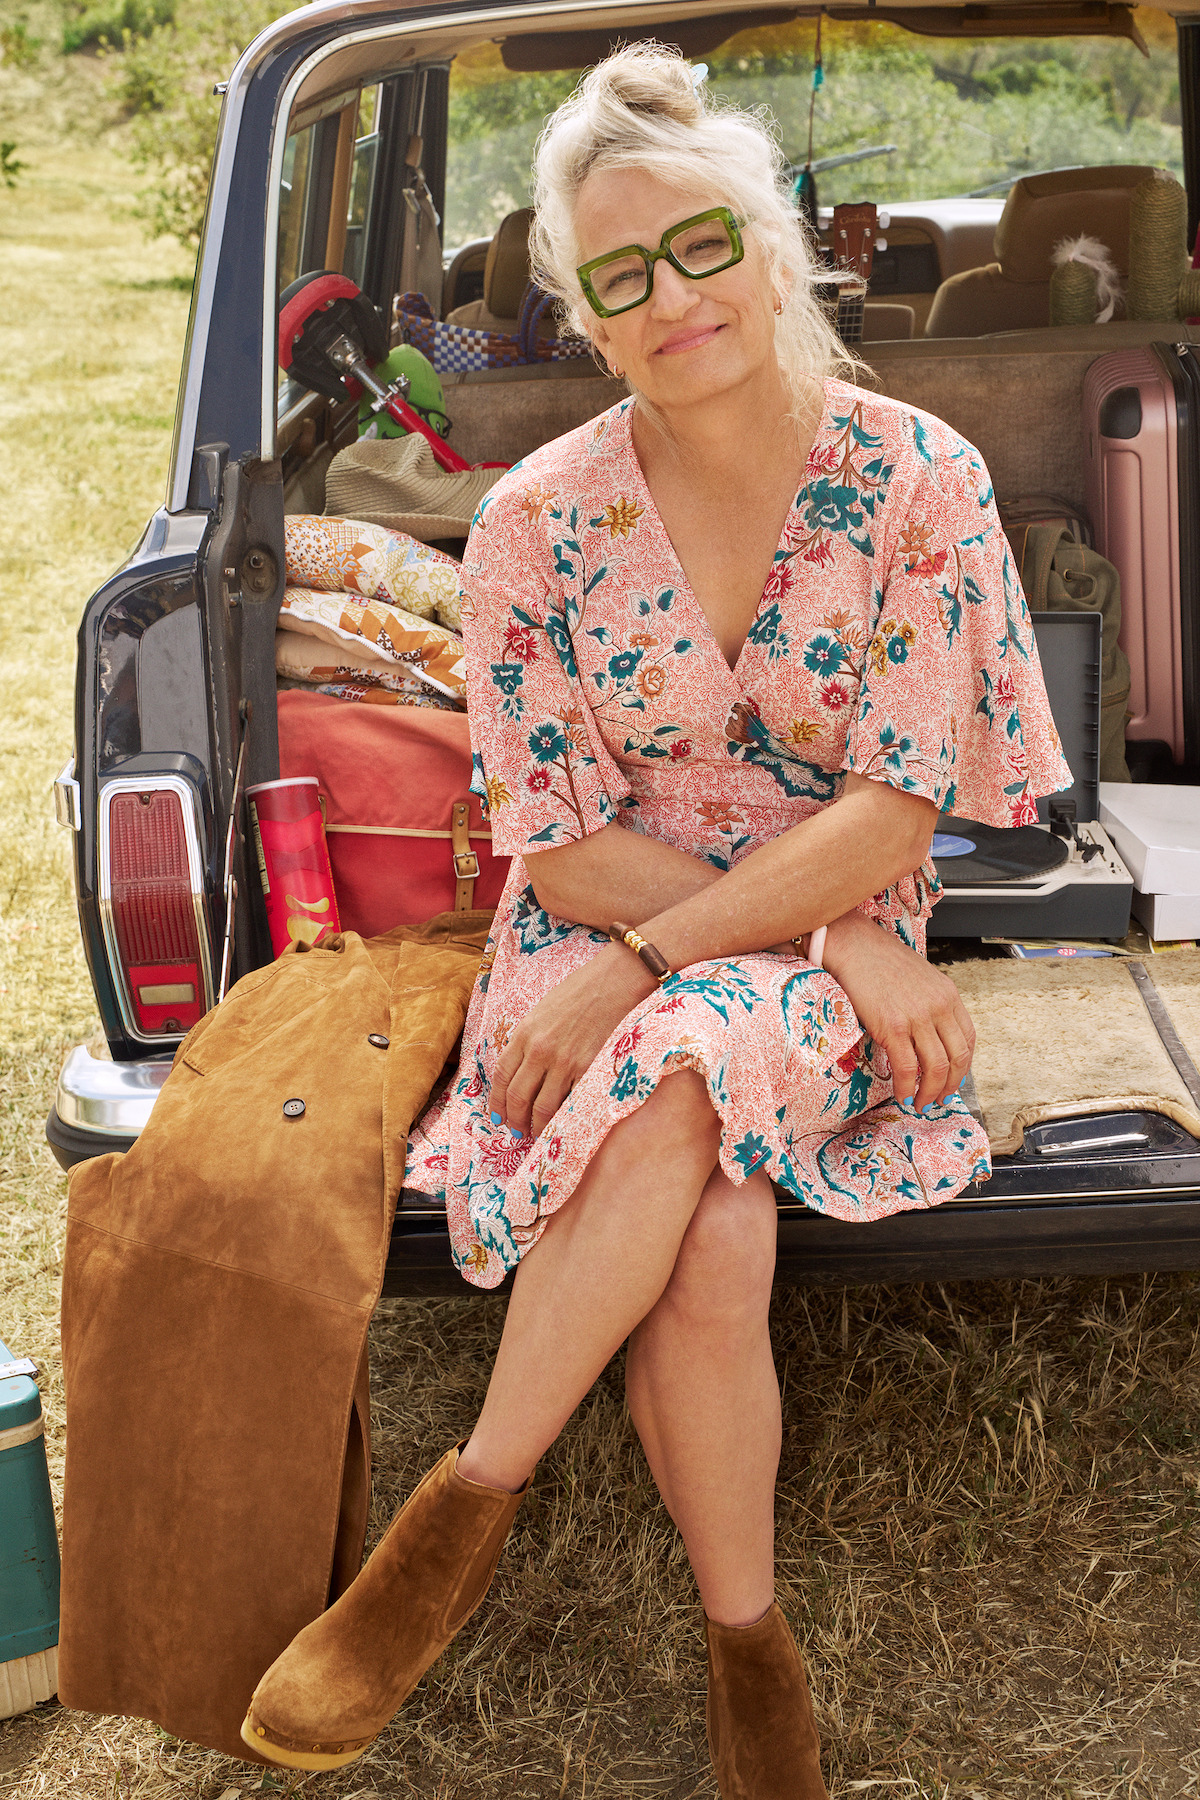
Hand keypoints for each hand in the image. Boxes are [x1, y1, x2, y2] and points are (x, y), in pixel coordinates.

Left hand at [490, 946, 654, 1139]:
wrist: (614, 981)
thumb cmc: (580, 993)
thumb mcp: (542, 1012)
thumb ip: (529, 1040)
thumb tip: (522, 1071)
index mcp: (524, 1033)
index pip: (501, 1077)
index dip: (497, 1102)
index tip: (498, 1117)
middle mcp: (540, 1050)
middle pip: (518, 1097)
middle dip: (514, 1120)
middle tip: (517, 1132)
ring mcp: (564, 1062)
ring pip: (542, 1107)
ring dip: (537, 1126)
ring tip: (537, 1133)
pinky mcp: (589, 1069)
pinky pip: (570, 1102)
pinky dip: (564, 1118)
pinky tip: (563, 1124)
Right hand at [820, 911, 974, 1110]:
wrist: (853, 945)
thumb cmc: (879, 959)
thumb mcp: (919, 978)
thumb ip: (930, 1004)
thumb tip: (927, 1035)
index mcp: (948, 994)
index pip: (968, 1039)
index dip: (962, 1066)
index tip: (953, 1080)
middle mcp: (939, 1006)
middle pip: (957, 1058)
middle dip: (950, 1086)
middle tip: (939, 1099)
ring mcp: (917, 1017)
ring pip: (935, 1068)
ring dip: (929, 1093)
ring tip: (920, 1104)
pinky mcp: (893, 1026)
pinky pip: (906, 1068)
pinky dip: (906, 1087)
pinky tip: (901, 1094)